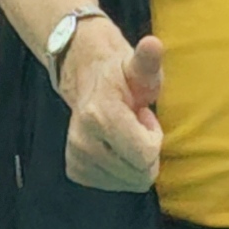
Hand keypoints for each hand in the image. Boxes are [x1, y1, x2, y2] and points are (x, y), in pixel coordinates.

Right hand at [60, 22, 167, 192]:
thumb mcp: (139, 66)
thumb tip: (153, 44)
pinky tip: (114, 144)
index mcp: (99, 116)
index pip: (145, 155)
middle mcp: (82, 141)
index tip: (144, 117)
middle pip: (139, 174)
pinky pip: (113, 184)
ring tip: (125, 132)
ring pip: (128, 183)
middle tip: (135, 124)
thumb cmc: (121, 75)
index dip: (153, 138)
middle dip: (146, 151)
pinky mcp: (75, 169)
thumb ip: (148, 60)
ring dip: (134, 160)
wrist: (86, 79)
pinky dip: (120, 169)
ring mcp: (76, 157)